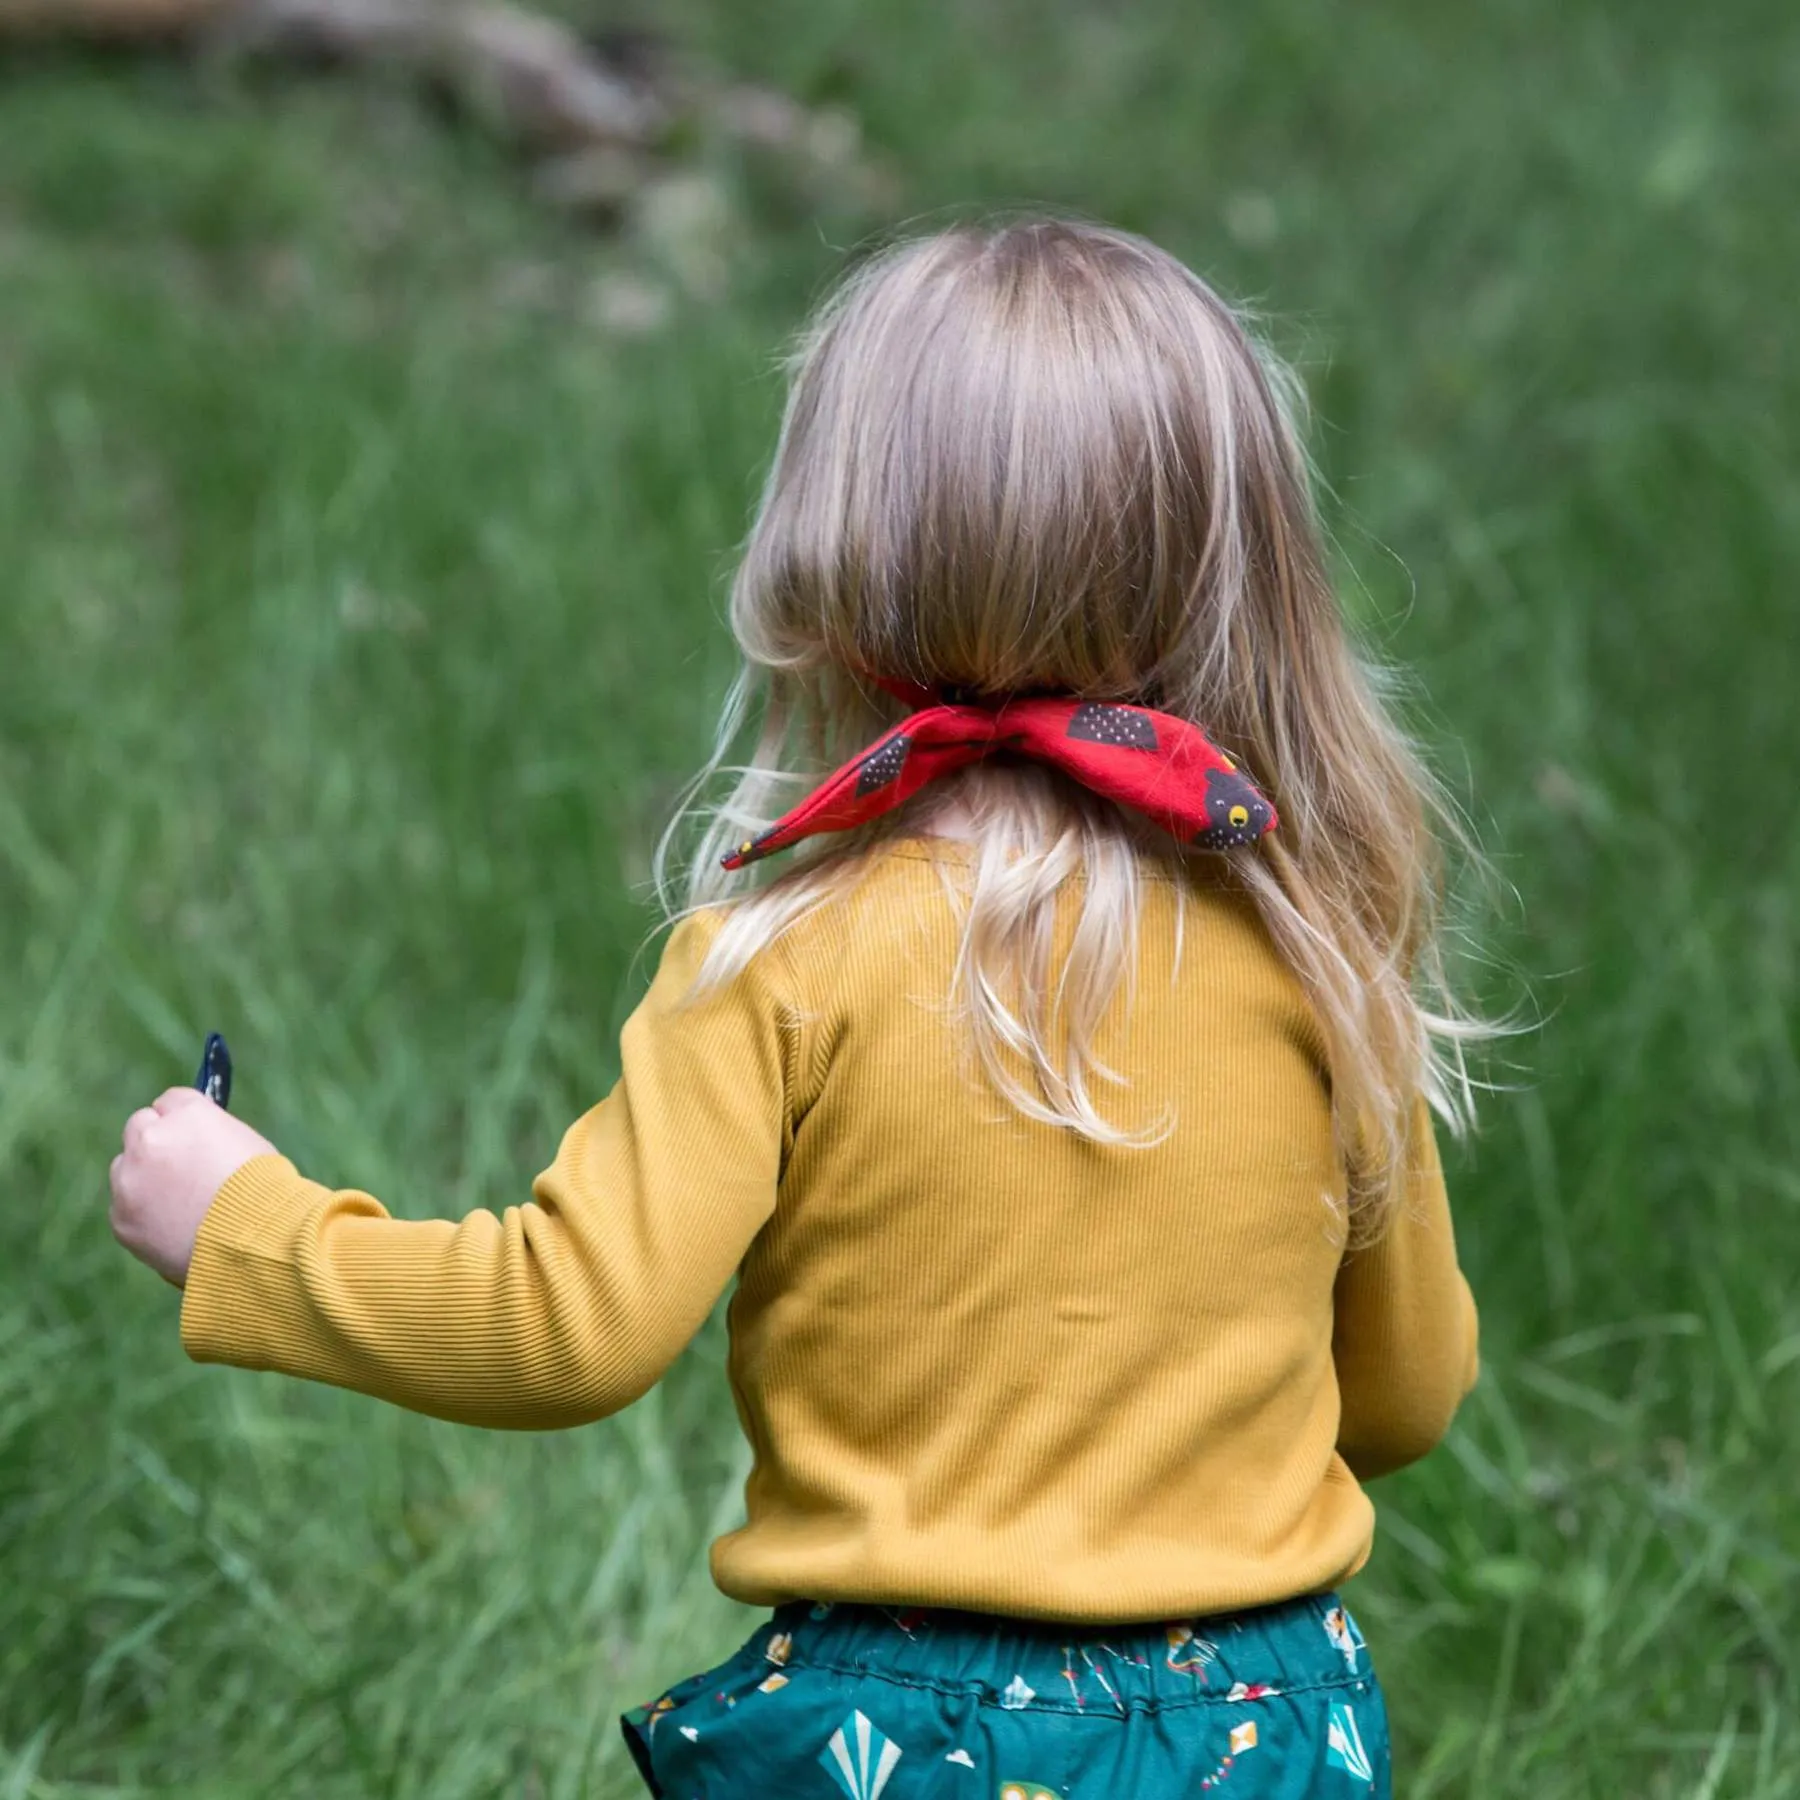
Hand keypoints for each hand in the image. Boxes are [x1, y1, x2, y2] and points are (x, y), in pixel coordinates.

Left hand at [110, 1088, 277, 1285]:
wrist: (256, 1241)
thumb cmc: (265, 1191)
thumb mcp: (246, 1144)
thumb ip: (210, 1136)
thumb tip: (194, 1141)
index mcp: (187, 1115)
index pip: (170, 1102)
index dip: (183, 1120)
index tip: (191, 1135)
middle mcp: (150, 1139)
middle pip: (139, 1128)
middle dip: (156, 1143)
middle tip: (181, 1168)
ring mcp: (129, 1180)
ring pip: (125, 1169)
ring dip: (144, 1179)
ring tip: (182, 1205)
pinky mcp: (121, 1219)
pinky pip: (125, 1208)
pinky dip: (143, 1215)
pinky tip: (175, 1227)